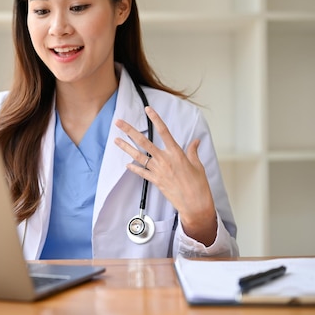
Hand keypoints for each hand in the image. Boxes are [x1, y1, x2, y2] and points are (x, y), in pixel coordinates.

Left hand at [114, 106, 216, 245]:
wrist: (195, 204)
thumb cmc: (198, 185)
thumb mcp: (198, 165)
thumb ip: (193, 151)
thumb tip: (195, 141)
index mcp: (176, 153)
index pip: (164, 132)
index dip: (156, 119)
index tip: (148, 110)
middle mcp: (165, 160)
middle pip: (144, 142)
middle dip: (130, 131)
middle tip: (119, 123)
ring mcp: (158, 171)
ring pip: (139, 156)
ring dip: (126, 147)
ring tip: (116, 140)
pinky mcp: (156, 181)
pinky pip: (142, 172)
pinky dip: (134, 168)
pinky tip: (127, 164)